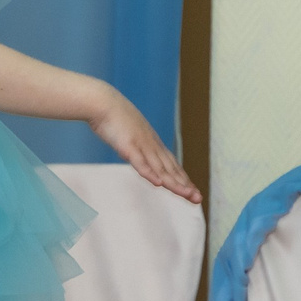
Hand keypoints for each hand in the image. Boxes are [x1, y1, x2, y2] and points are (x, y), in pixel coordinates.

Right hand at [93, 89, 200, 203]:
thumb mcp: (129, 134)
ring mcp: (141, 145)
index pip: (171, 164)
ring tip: (186, 194)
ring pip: (160, 168)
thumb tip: (135, 153)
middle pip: (170, 168)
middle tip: (198, 198)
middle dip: (185, 184)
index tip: (192, 191)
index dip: (182, 179)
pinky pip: (139, 162)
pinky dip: (149, 173)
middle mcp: (151, 145)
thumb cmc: (113, 117)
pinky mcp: (128, 146)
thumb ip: (135, 146)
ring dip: (174, 183)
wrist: (101, 102)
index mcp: (152, 143)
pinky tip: (157, 184)